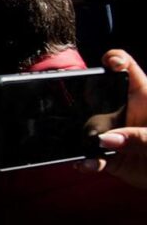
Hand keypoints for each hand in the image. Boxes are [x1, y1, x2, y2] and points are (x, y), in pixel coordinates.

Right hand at [75, 50, 146, 187]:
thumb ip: (139, 138)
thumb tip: (105, 140)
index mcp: (141, 98)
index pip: (127, 70)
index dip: (116, 60)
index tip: (110, 62)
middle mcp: (123, 112)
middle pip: (97, 97)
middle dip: (84, 102)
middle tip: (83, 113)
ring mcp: (114, 134)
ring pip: (89, 130)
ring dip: (85, 140)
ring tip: (90, 149)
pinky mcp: (108, 156)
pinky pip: (91, 157)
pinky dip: (87, 162)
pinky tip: (88, 164)